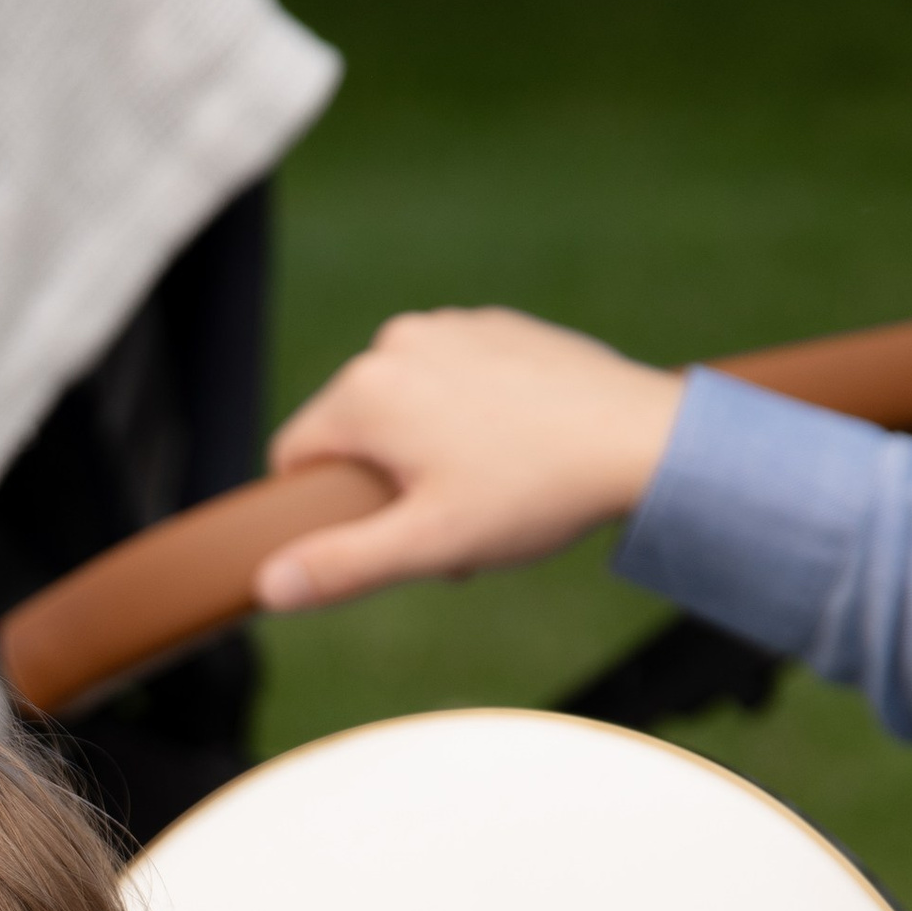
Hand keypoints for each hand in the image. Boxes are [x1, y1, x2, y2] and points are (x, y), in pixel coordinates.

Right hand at [256, 308, 683, 610]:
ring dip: (428, 452)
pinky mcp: (497, 325)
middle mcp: (397, 341)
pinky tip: (518, 450)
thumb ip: (339, 565)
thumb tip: (266, 585)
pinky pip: (454, 379)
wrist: (645, 439)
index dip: (327, 511)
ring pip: (405, 406)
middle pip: (354, 431)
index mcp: (365, 391)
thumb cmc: (536, 492)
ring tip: (492, 487)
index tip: (388, 534)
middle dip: (388, 483)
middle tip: (453, 523)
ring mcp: (451, 325)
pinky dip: (470, 417)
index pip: (295, 456)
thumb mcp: (429, 545)